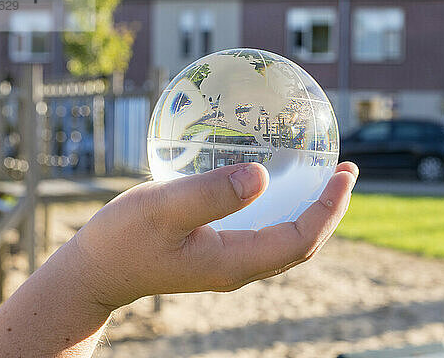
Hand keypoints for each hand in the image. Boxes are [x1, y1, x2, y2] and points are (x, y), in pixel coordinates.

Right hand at [74, 161, 358, 309]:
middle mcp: (239, 266)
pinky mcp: (217, 251)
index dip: (328, 209)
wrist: (97, 271)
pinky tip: (276, 185)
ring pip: (285, 239)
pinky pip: (264, 232)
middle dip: (329, 210)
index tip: (344, 174)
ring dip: (310, 209)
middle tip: (346, 171)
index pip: (299, 240)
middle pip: (301, 243)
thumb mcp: (163, 208)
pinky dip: (283, 208)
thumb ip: (211, 194)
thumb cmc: (122, 238)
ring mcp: (228, 261)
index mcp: (234, 262)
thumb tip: (263, 176)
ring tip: (324, 176)